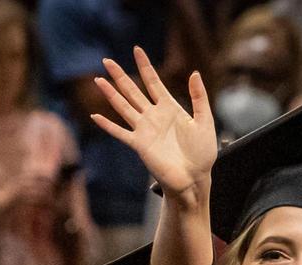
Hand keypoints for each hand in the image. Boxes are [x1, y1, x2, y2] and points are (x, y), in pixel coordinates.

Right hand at [92, 46, 215, 209]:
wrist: (195, 178)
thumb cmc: (202, 153)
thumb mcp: (205, 121)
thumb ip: (199, 98)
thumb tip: (194, 73)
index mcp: (170, 107)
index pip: (153, 82)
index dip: (145, 66)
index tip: (136, 49)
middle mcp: (154, 116)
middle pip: (133, 91)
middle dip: (120, 75)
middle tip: (107, 60)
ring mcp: (145, 130)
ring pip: (123, 107)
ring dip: (110, 94)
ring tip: (98, 80)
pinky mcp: (139, 145)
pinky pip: (121, 133)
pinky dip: (108, 125)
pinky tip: (96, 116)